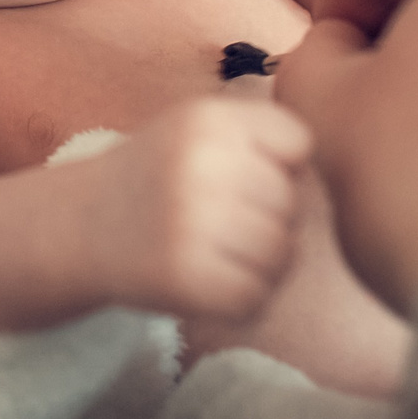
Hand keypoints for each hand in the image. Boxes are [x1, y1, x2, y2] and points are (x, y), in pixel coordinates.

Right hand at [91, 96, 312, 323]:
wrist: (79, 225)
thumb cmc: (156, 176)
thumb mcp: (196, 128)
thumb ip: (260, 136)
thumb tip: (338, 177)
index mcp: (205, 118)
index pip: (297, 143)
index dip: (280, 165)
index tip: (241, 175)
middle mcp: (196, 165)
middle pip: (292, 202)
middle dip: (270, 218)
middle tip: (222, 222)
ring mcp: (188, 223)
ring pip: (282, 254)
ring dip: (262, 264)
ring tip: (218, 253)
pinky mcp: (183, 277)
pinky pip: (256, 297)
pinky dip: (242, 300)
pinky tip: (209, 282)